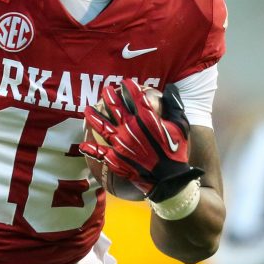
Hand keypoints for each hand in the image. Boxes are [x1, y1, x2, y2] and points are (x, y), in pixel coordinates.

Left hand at [81, 79, 203, 201]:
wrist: (168, 180)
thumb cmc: (176, 152)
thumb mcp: (181, 126)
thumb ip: (175, 105)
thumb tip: (171, 88)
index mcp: (146, 118)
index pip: (135, 96)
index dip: (130, 87)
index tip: (126, 82)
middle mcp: (130, 128)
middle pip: (115, 107)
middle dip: (109, 97)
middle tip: (105, 90)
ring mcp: (120, 143)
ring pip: (102, 126)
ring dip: (93, 116)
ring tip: (86, 109)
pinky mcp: (115, 158)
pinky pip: (99, 151)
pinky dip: (90, 148)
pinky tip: (82, 144)